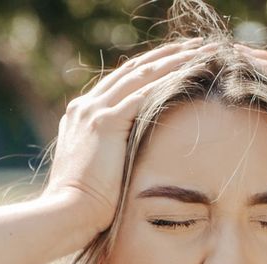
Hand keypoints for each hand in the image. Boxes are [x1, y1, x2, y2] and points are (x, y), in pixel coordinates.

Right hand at [42, 39, 219, 231]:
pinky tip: (190, 72)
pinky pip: (143, 92)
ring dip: (172, 60)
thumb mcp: (98, 173)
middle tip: (194, 46)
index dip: (150, 69)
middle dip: (164, 56)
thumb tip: (136, 162)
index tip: (176, 62)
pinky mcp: (105, 122)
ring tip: (200, 51)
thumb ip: (113, 156)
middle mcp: (85, 107)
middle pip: (131, 70)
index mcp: (82, 116)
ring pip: (140, 75)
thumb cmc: (85, 208)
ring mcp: (93, 111)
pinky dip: (168, 79)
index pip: (121, 83)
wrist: (66, 215)